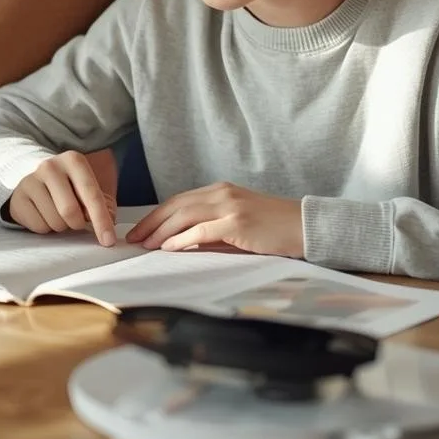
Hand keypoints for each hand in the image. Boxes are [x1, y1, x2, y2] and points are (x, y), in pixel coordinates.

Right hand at [7, 151, 118, 244]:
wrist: (35, 178)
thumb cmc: (69, 187)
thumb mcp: (90, 190)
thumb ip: (104, 205)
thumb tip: (108, 223)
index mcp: (73, 161)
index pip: (91, 195)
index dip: (101, 221)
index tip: (108, 241)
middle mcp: (50, 166)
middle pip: (70, 212)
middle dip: (77, 224)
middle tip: (77, 221)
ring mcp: (30, 181)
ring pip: (54, 222)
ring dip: (61, 226)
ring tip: (58, 214)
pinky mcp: (18, 197)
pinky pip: (39, 227)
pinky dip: (46, 228)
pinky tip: (44, 215)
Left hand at [126, 182, 303, 256]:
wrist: (305, 226)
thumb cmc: (274, 229)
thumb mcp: (238, 224)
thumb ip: (212, 230)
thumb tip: (183, 243)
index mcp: (220, 191)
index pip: (179, 200)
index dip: (157, 215)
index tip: (140, 229)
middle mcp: (222, 193)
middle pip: (176, 205)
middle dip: (151, 222)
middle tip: (133, 238)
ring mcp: (229, 206)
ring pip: (184, 215)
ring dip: (161, 231)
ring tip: (145, 244)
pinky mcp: (237, 222)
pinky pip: (201, 230)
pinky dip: (181, 239)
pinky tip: (168, 247)